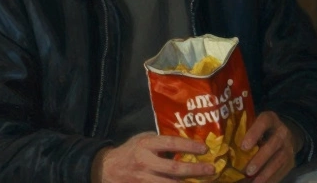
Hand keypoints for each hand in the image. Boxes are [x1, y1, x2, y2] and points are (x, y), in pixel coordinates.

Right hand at [90, 132, 213, 182]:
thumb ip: (160, 140)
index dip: (189, 146)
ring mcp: (142, 180)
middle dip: (195, 170)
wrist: (105, 169)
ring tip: (204, 182)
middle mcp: (145, 163)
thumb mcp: (142, 139)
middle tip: (211, 169)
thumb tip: (185, 142)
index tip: (204, 149)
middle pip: (173, 169)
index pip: (171, 144)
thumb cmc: (129, 151)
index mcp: (146, 145)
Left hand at [240, 112, 299, 182]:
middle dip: (260, 158)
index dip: (254, 133)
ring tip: (254, 182)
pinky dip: (271, 179)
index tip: (243, 147)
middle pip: (274, 144)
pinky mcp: (291, 161)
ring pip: (279, 160)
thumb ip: (243, 132)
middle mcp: (282, 131)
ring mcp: (288, 147)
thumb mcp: (255, 125)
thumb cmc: (261, 131)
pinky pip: (282, 171)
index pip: (264, 121)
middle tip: (247, 171)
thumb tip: (223, 147)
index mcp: (271, 119)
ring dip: (266, 173)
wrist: (285, 136)